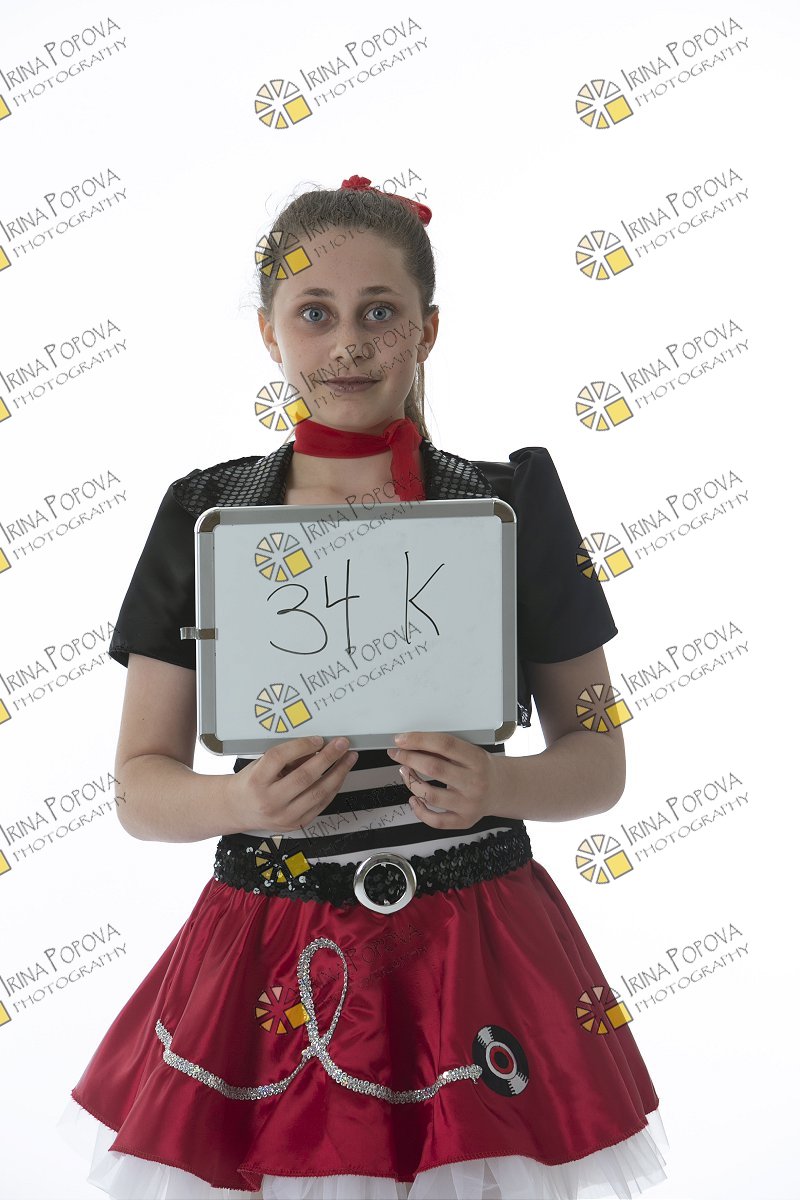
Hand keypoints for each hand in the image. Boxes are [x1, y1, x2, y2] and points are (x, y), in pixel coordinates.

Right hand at [227, 736, 357, 832]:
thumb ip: (287, 757)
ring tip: (348, 759)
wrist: (237, 809)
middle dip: (328, 757)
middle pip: (304, 776)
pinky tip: (339, 775)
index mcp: (256, 781)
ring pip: (318, 792)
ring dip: (338, 773)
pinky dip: (333, 788)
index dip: (302, 745)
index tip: (318, 739)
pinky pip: (321, 804)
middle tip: (341, 744)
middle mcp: (269, 800)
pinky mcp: (296, 823)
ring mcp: (284, 815)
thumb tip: (317, 747)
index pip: (280, 758)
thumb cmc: (250, 784)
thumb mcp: (261, 764)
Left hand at [386, 732, 503, 828]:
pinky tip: (414, 799)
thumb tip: (412, 745)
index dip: (419, 740)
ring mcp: (469, 804)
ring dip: (411, 782)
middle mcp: (474, 782)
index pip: (444, 744)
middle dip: (409, 759)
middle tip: (397, 754)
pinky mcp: (464, 821)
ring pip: (430, 795)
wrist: (502, 789)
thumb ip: (444, 750)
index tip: (402, 739)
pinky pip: (436, 821)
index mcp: (477, 759)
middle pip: (434, 768)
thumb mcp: (469, 752)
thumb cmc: (482, 768)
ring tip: (406, 773)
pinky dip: (420, 811)